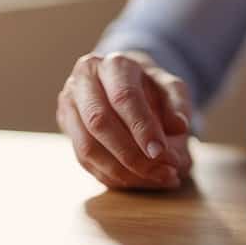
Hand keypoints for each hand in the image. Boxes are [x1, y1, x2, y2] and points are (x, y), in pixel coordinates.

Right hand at [56, 51, 193, 189]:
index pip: (124, 97)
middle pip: (99, 122)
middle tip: (164, 172)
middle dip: (132, 155)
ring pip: (86, 147)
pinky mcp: (65, 126)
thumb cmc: (148, 86)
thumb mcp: (169, 87)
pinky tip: (138, 180)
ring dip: (122, 171)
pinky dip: (112, 176)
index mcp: (113, 64)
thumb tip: (179, 127)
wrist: (121, 82)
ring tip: (156, 178)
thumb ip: (177, 103)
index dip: (142, 128)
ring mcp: (69, 103)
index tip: (161, 153)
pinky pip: (83, 160)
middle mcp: (84, 80)